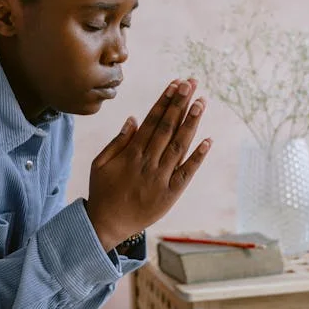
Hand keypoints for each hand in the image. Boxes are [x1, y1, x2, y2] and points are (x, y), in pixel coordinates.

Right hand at [86, 79, 212, 250]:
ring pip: (179, 145)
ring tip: (201, 102)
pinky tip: (208, 140)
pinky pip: (187, 172)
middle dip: (181, 103)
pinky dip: (198, 157)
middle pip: (167, 127)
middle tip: (192, 83)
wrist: (107, 225)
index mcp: (131, 153)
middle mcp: (148, 162)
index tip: (175, 84)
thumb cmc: (102, 191)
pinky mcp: (170, 194)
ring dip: (191, 122)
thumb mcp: (101, 163)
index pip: (152, 120)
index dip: (165, 101)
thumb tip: (134, 118)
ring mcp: (160, 178)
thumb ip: (118, 141)